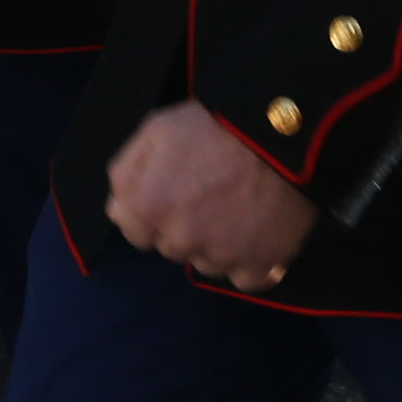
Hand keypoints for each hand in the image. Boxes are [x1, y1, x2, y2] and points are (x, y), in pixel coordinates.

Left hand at [106, 98, 319, 290]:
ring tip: (240, 208)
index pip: (135, 231)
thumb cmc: (216, 123)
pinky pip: (247, 278)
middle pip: (173, 247)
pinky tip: (258, 235)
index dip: (154, 209)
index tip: (176, 190)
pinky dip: (251, 261)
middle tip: (212, 192)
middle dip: (185, 226)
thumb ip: (126, 172)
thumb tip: (118, 209)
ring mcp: (221, 256)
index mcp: (149, 208)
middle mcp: (180, 240)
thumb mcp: (156, 129)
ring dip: (217, 244)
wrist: (284, 130)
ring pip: (208, 263)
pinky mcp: (260, 264)